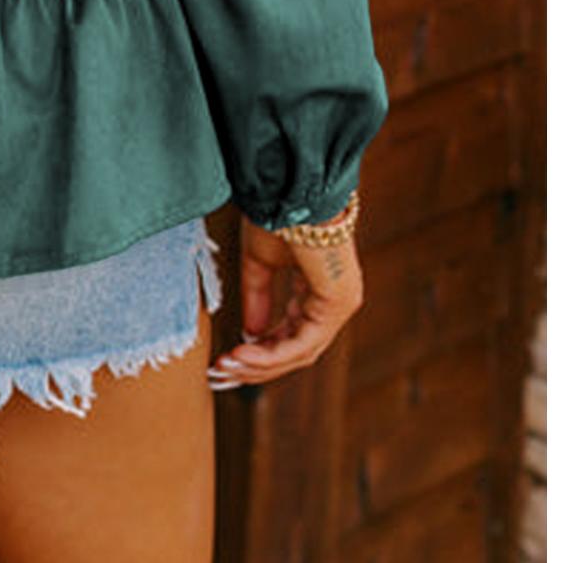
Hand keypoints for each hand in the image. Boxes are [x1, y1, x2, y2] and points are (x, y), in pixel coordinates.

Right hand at [207, 213, 363, 388]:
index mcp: (318, 290)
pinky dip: (272, 354)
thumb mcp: (261, 261)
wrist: (292, 189)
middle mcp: (334, 302)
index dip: (260, 352)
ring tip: (227, 365)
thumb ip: (258, 296)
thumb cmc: (280, 213)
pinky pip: (304, 342)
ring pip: (299, 352)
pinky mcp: (337, 303)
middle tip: (222, 373)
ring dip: (260, 365)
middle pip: (296, 350)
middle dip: (257, 366)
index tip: (228, 359)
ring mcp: (339, 304)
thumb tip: (250, 334)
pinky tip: (243, 355)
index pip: (292, 334)